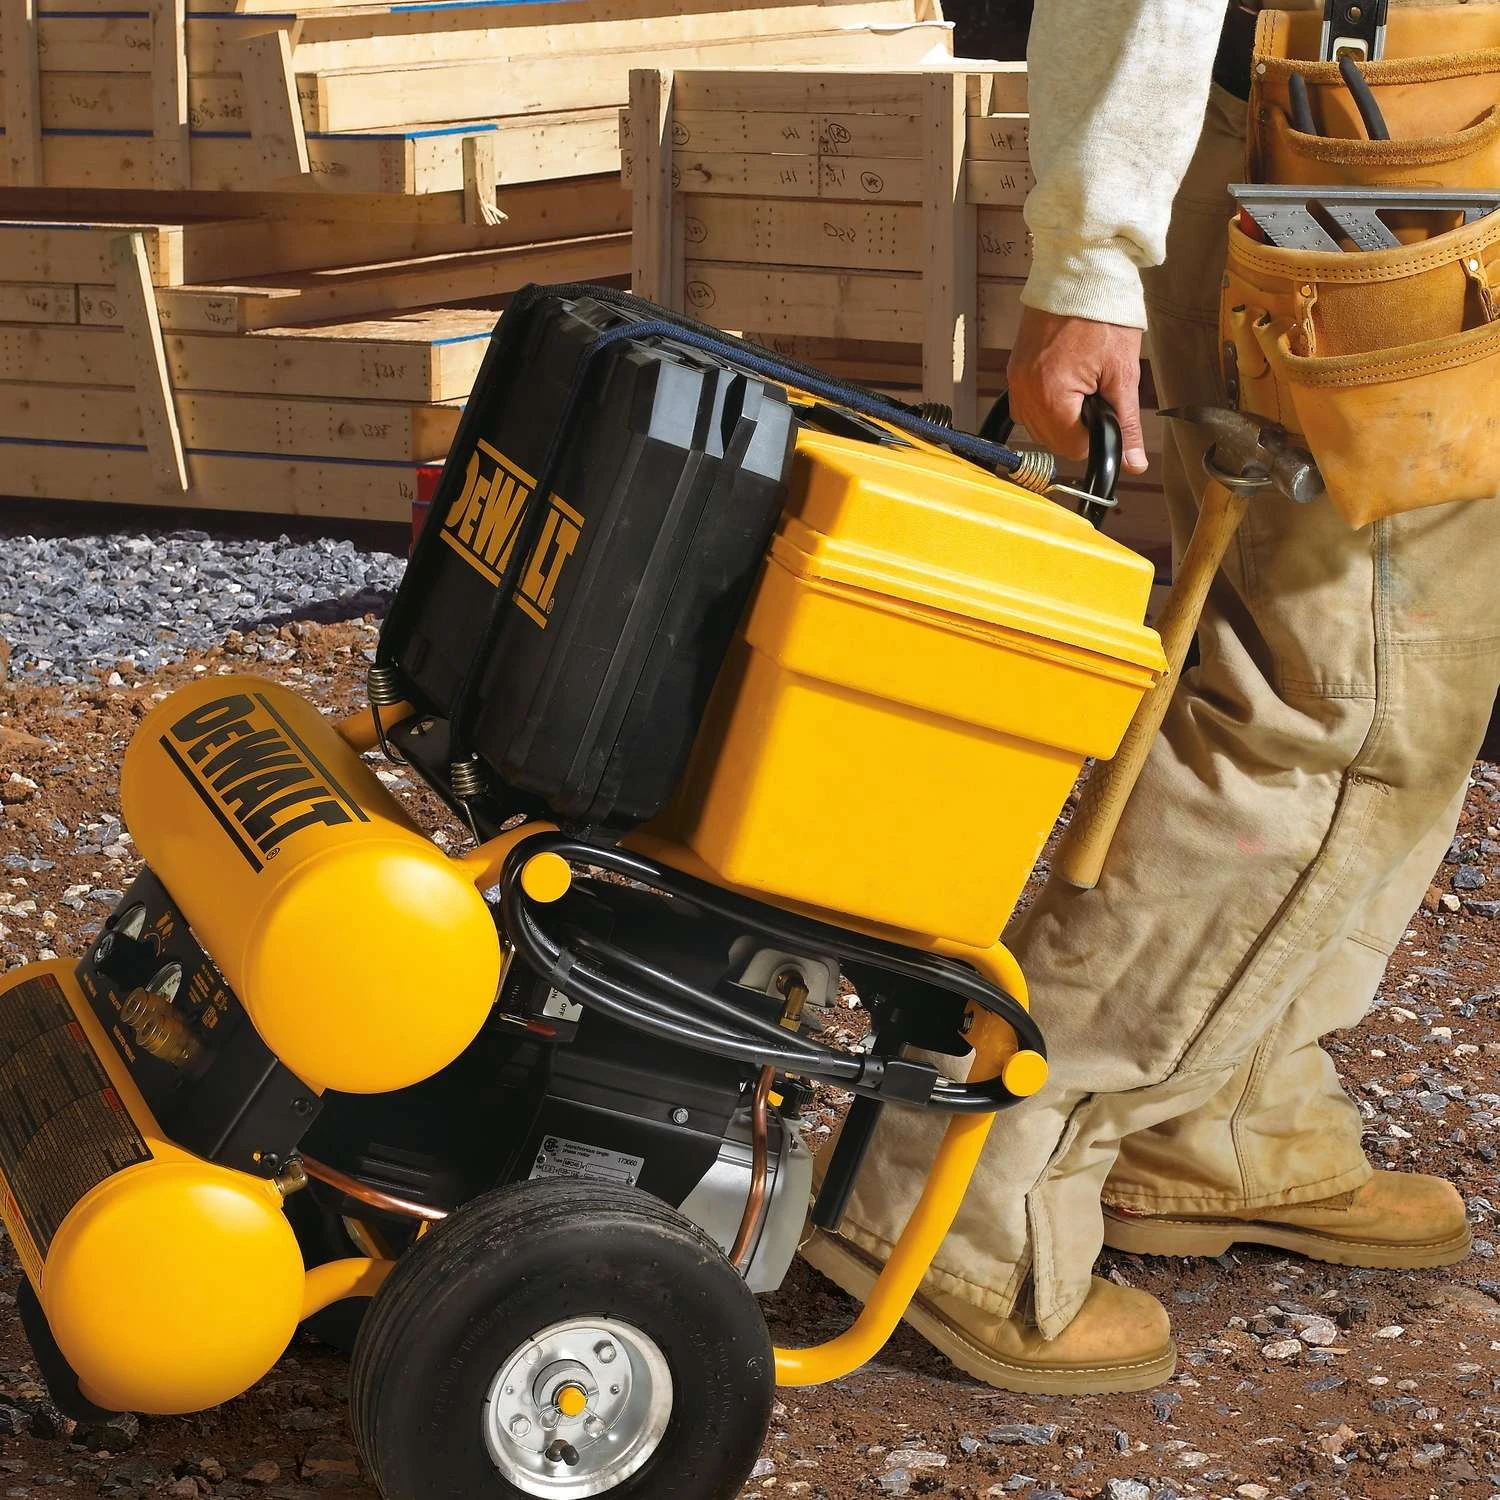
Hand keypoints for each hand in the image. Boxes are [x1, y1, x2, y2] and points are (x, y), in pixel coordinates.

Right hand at [1007, 309, 1147, 473]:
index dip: (1096, 436)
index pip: (1072, 447)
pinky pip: (1026, 404)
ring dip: (1060, 417)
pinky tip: (1064, 384)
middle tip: (1097, 394)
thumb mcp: (1123, 375)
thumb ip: (1126, 424)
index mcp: (1052, 396)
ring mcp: (1016, 380)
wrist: (1082, 272)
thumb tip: (1134, 463)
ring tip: (1081, 386)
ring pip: (1036, 426)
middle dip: (1077, 427)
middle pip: (1051, 440)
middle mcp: (1026, 391)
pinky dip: (1045, 403)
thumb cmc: (1104, 315)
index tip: (1107, 413)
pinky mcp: (1014, 369)